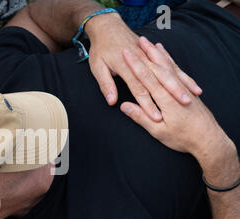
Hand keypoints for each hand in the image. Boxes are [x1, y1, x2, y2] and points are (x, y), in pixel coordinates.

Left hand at [85, 14, 202, 120]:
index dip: (148, 105)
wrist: (108, 27)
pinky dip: (183, 75)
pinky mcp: (154, 54)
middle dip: (173, 93)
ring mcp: (149, 57)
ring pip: (170, 72)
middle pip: (160, 80)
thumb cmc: (101, 49)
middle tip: (184, 104)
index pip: (139, 89)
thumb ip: (106, 85)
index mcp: (126, 68)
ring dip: (182, 84)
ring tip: (193, 95)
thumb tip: (112, 101)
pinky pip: (172, 66)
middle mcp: (142, 61)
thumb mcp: (97, 67)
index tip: (157, 118)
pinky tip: (193, 85)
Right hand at [119, 36, 230, 161]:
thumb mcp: (159, 133)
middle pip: (157, 67)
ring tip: (148, 42)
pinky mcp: (187, 90)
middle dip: (145, 53)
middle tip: (135, 41)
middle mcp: (173, 90)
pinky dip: (169, 60)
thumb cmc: (183, 139)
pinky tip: (164, 54)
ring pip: (168, 66)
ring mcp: (182, 88)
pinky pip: (177, 70)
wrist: (209, 140)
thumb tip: (123, 106)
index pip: (146, 77)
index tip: (125, 53)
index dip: (134, 64)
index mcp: (164, 100)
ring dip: (157, 53)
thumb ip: (140, 117)